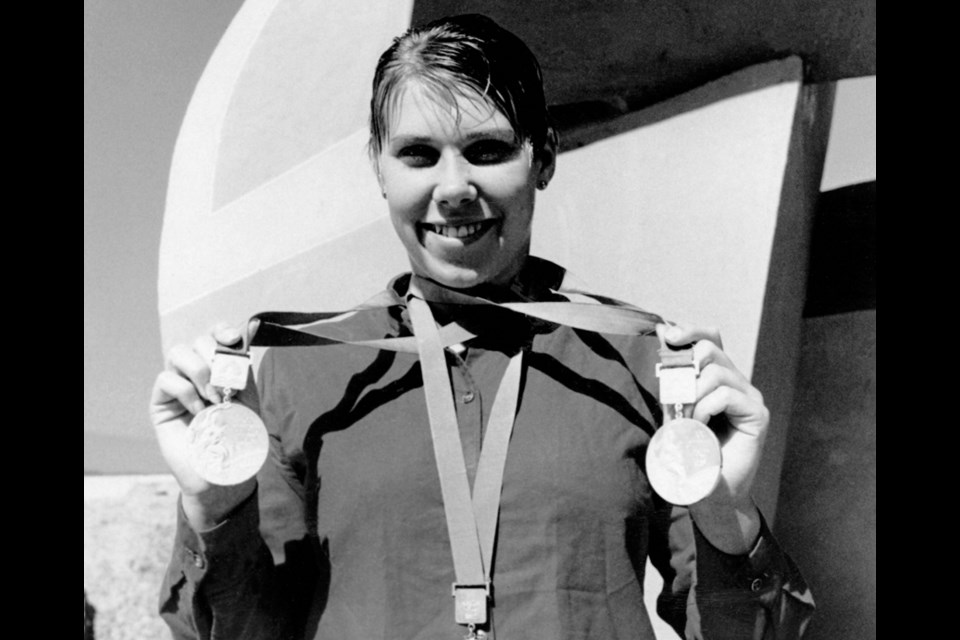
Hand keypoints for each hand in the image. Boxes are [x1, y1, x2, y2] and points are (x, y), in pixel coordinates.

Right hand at [149, 323, 257, 529]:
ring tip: (214, 398)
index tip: (232, 339)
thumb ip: (244, 365)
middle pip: (197, 341)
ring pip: (178, 353)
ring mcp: (177, 387)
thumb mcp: (248, 396)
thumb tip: (252, 326)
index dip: (221, 331)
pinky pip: (167, 380)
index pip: (214, 335)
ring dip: (200, 371)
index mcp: (219, 369)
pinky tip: (200, 413)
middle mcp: (196, 373)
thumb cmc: (239, 436)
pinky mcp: (161, 403)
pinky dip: (186, 392)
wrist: (224, 472)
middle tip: (226, 385)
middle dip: (214, 358)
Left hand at [658, 323, 766, 552]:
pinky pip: (725, 394)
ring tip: (687, 420)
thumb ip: (672, 376)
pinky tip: (699, 427)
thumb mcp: (674, 409)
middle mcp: (738, 382)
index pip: (710, 338)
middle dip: (685, 365)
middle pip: (711, 348)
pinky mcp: (757, 415)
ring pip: (715, 372)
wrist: (709, 493)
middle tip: (674, 394)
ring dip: (692, 395)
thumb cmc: (690, 451)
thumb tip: (661, 330)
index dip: (690, 330)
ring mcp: (750, 397)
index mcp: (719, 378)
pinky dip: (705, 408)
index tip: (667, 335)